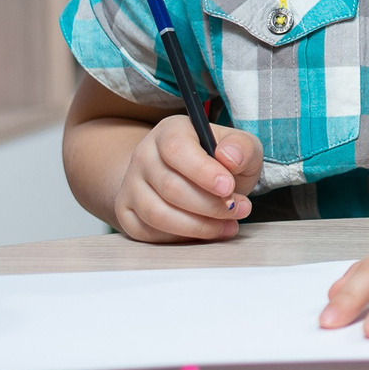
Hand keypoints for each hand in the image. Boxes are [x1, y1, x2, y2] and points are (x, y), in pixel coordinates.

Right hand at [112, 116, 260, 242]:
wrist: (190, 176)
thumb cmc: (217, 159)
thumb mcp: (240, 146)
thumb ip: (242, 148)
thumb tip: (230, 157)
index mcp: (170, 131)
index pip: (177, 149)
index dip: (203, 171)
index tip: (228, 187)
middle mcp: (144, 155)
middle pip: (170, 187)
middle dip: (210, 205)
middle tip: (239, 209)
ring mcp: (131, 185)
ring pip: (157, 214)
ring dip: (198, 225)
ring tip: (228, 224)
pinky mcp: (126, 212)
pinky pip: (148, 233)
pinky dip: (181, 238)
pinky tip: (206, 232)